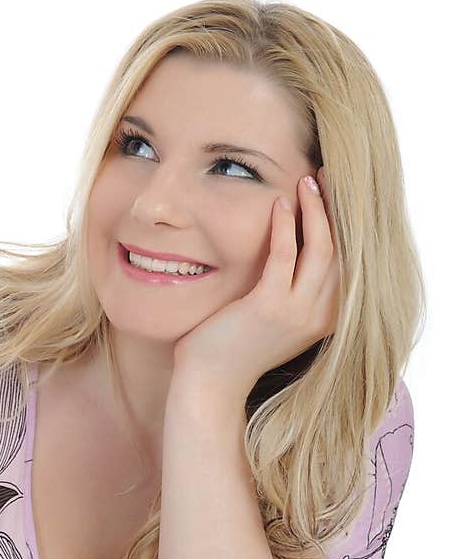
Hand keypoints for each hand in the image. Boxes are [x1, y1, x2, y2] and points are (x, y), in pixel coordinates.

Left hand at [170, 169, 339, 401]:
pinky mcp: (269, 307)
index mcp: (328, 319)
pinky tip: (279, 205)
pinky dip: (285, 227)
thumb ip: (294, 293)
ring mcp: (298, 313)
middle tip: (326, 176)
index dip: (345, 224)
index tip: (336, 194)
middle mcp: (321, 317)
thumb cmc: (236, 347)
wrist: (211, 383)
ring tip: (306, 181)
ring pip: (321, 249)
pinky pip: (284, 256)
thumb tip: (295, 252)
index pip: (348, 262)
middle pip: (342, 250)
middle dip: (336, 208)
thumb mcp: (277, 320)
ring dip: (315, 210)